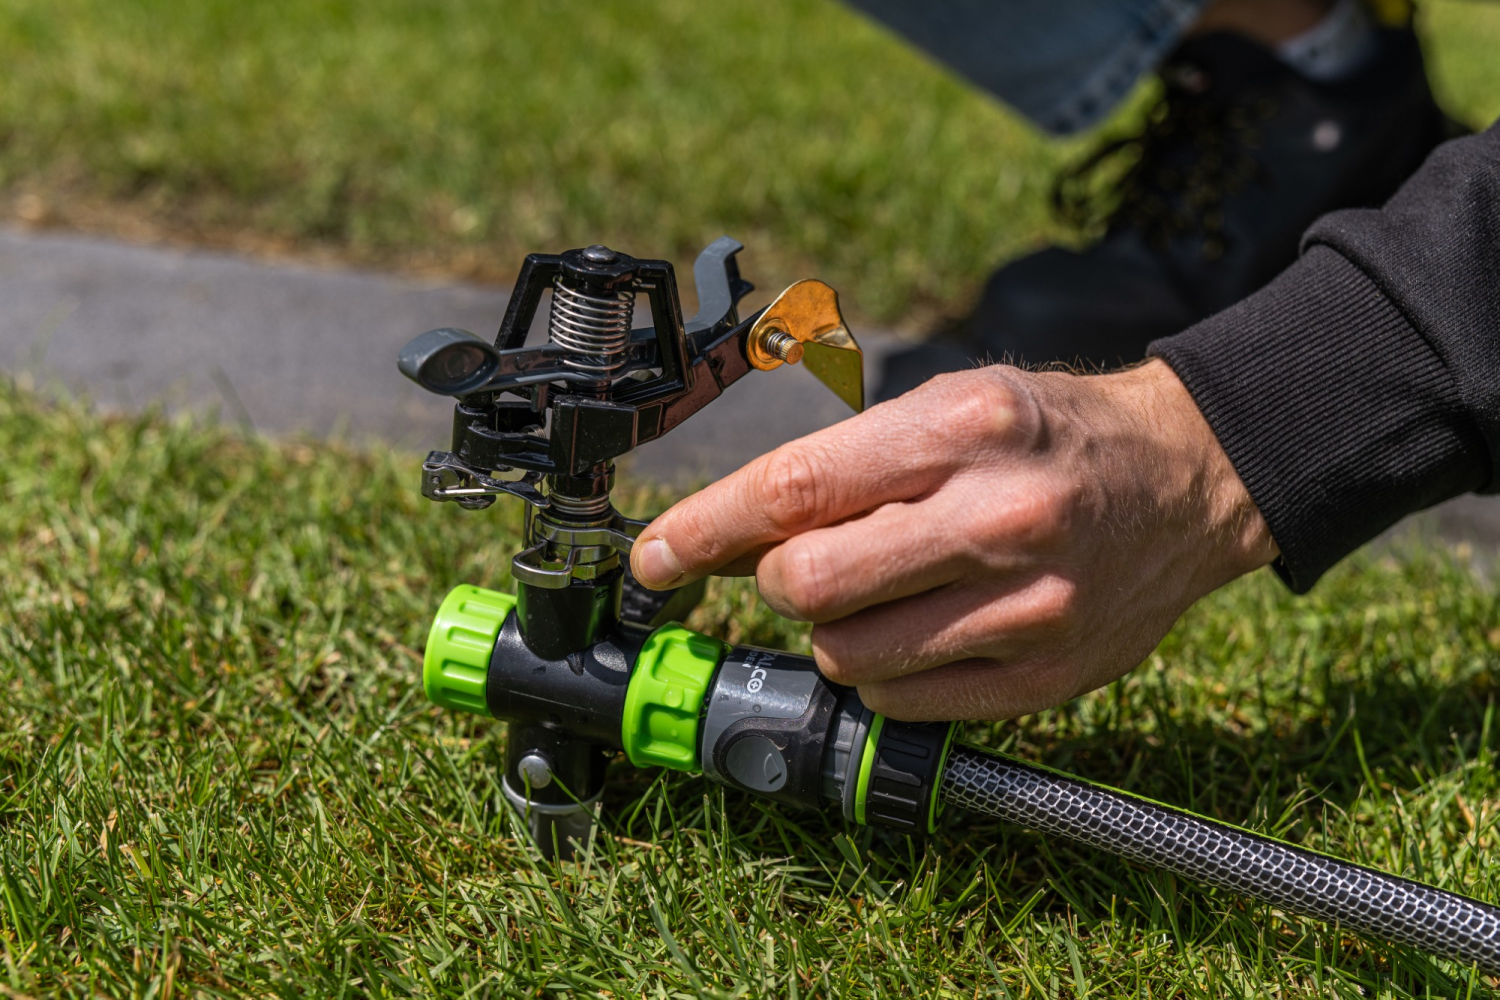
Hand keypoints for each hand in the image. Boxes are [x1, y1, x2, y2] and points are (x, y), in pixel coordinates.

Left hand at [630, 360, 1277, 720]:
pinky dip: (879, 673)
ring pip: (850, 654)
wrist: (1187, 477)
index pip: (795, 489)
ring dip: (830, 630)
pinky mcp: (1046, 674)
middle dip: (775, 582)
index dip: (703, 529)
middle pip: (810, 583)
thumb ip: (847, 468)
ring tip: (878, 591)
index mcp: (964, 427)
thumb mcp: (952, 405)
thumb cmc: (1049, 434)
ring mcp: (1029, 605)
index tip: (654, 557)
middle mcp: (1000, 515)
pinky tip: (915, 630)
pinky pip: (903, 700)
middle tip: (792, 568)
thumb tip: (734, 542)